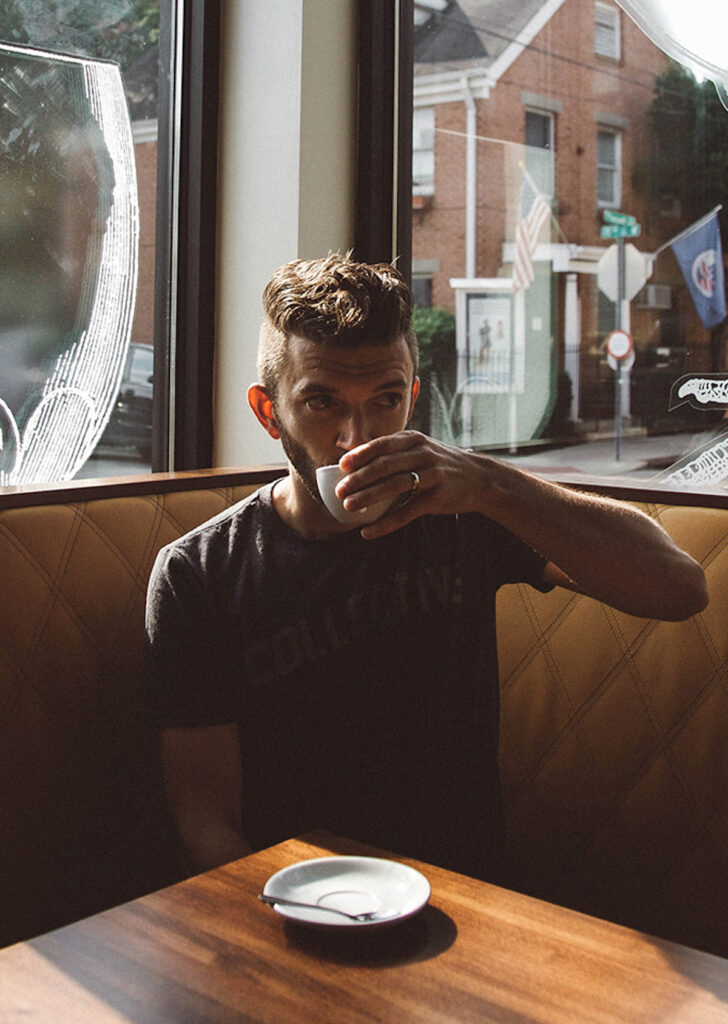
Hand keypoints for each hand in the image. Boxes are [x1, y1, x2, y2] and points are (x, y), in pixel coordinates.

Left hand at [337, 431, 482, 537]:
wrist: (478, 478)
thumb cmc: (439, 463)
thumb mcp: (419, 448)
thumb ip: (393, 451)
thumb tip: (352, 460)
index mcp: (414, 439)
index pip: (383, 444)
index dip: (361, 454)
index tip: (342, 465)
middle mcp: (423, 454)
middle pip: (385, 465)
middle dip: (360, 478)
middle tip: (340, 491)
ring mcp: (432, 475)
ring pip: (395, 486)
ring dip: (369, 497)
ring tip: (350, 506)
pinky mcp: (437, 498)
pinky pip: (407, 512)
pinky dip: (386, 523)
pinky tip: (369, 531)